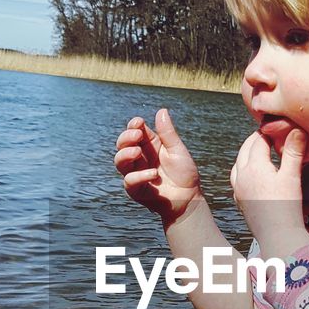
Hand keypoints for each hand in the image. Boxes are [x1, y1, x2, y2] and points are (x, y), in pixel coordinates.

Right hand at [113, 108, 202, 222]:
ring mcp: (136, 172)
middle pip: (122, 144)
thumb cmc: (184, 174)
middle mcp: (140, 157)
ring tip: (137, 152)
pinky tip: (153, 174)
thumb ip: (168, 133)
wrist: (188, 198)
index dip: (133, 125)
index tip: (139, 123)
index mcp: (149, 145)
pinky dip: (139, 176)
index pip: (135, 131)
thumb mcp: (177, 150)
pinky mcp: (136, 189)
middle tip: (137, 136)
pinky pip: (129, 180)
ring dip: (125, 154)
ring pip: (119, 161)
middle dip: (126, 138)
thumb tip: (161, 110)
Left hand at [230, 129, 308, 256]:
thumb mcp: (292, 176)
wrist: (278, 236)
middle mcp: (242, 175)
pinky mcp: (239, 200)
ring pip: (238, 163)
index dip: (269, 131)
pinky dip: (244, 170)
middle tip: (269, 133)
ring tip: (260, 151)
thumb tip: (296, 128)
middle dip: (256, 140)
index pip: (259, 140)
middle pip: (245, 149)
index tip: (277, 125)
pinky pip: (237, 179)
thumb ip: (293, 151)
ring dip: (248, 154)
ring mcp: (238, 189)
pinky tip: (253, 173)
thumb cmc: (287, 206)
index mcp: (255, 166)